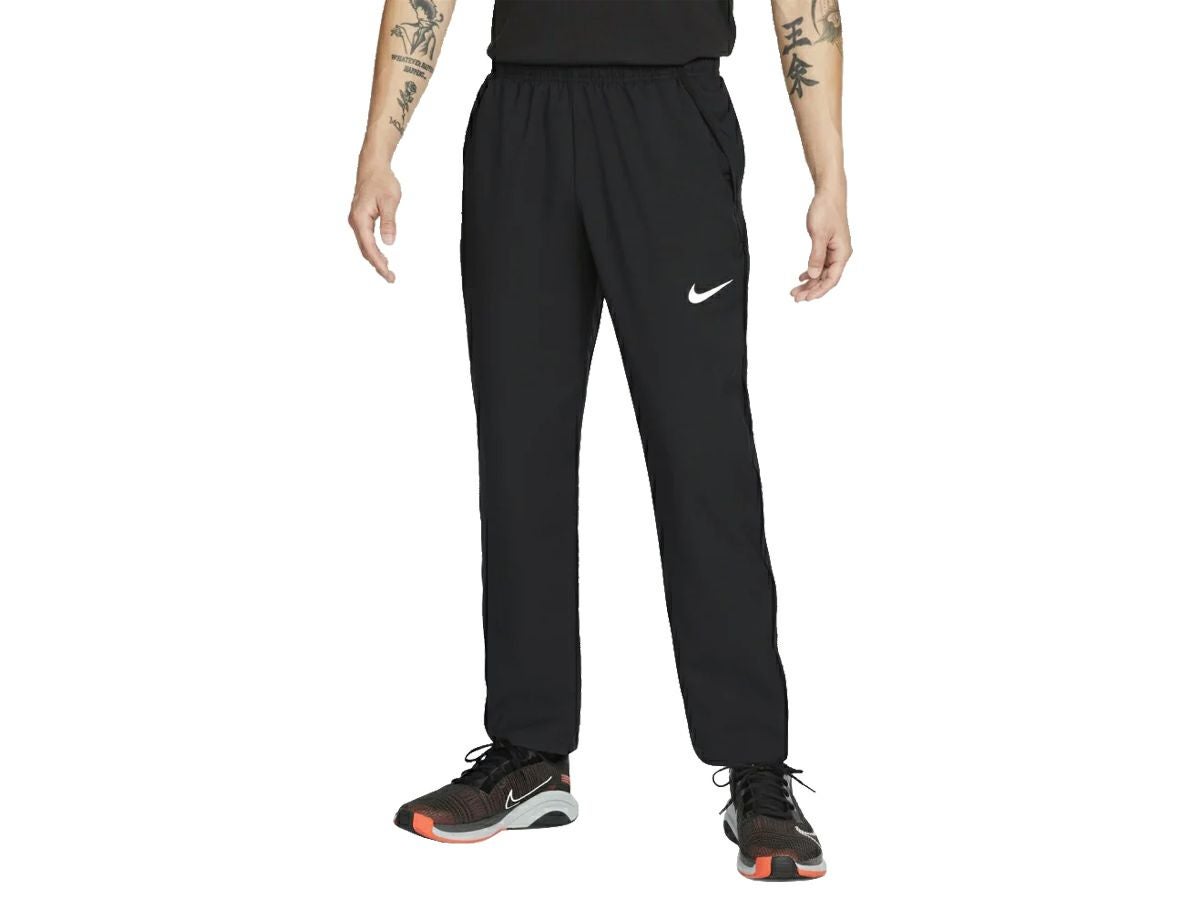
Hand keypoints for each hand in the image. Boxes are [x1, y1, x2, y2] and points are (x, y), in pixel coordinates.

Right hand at [349, 165, 401, 282]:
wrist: (373, 167)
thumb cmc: (382, 182)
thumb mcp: (390, 201)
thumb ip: (389, 222)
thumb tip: (389, 243)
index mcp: (360, 219)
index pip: (369, 247)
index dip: (379, 262)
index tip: (388, 274)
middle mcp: (355, 222)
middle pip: (365, 250)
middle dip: (377, 265)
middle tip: (391, 278)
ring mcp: (356, 221)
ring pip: (364, 246)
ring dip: (375, 259)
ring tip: (388, 271)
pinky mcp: (360, 219)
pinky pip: (365, 239)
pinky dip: (373, 250)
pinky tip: (382, 256)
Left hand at [792, 188, 851, 301]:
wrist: (829, 194)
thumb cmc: (826, 210)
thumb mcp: (819, 235)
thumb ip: (816, 256)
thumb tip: (814, 275)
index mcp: (842, 253)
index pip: (831, 279)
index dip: (819, 290)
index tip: (806, 298)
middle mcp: (841, 254)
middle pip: (826, 278)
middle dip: (812, 289)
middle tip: (796, 297)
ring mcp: (835, 250)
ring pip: (822, 272)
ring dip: (810, 282)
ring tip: (796, 290)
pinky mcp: (829, 246)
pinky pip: (821, 263)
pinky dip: (811, 271)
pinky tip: (802, 277)